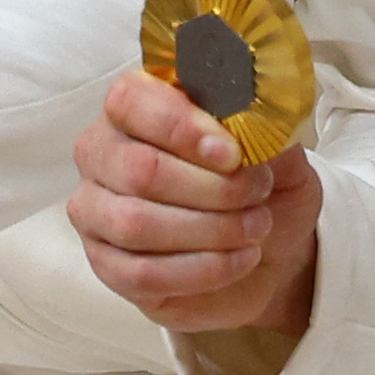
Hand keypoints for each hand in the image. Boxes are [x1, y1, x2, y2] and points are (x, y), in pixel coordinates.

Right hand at [70, 67, 322, 339]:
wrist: (271, 253)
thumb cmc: (263, 192)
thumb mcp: (279, 152)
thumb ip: (264, 131)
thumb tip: (254, 123)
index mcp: (136, 108)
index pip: (131, 101)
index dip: (181, 127)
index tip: (232, 154)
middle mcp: (103, 154)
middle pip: (139, 169)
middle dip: (212, 187)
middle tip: (257, 195)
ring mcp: (96, 212)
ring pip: (134, 223)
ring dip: (209, 229)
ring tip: (254, 228)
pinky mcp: (107, 266)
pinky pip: (142, 272)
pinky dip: (203, 269)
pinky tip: (239, 259)